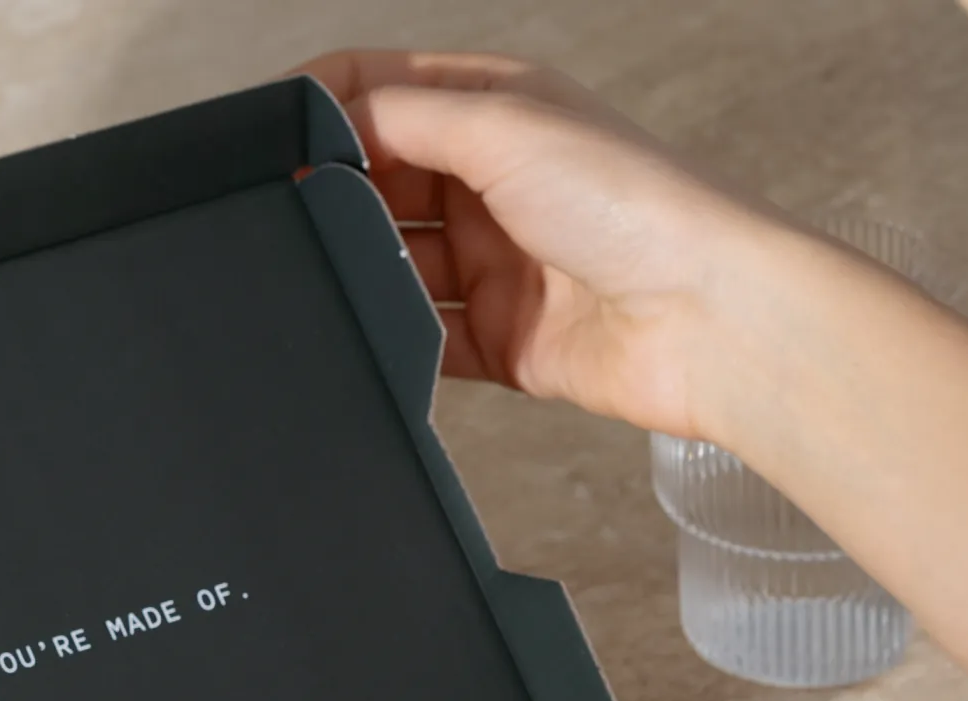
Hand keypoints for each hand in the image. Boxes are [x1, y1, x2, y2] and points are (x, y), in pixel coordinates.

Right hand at [301, 51, 790, 439]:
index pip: (381, 90)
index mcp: (494, 109)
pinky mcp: (497, 341)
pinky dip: (394, 342)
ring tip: (332, 277)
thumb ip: (408, 119)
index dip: (319, 105)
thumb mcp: (506, 126)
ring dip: (361, 271)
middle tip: (286, 216)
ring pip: (393, 265)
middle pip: (377, 181)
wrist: (704, 318)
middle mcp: (491, 182)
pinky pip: (422, 342)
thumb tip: (328, 120)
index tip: (264, 137)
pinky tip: (370, 336)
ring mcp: (492, 264)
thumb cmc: (635, 206)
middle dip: (332, 195)